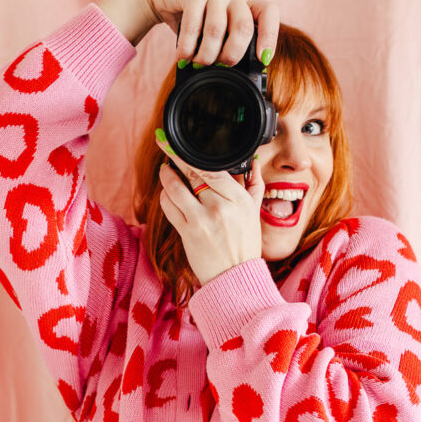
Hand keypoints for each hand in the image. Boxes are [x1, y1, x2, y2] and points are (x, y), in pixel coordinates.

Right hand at [97, 0, 279, 63]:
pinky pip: (194, 25)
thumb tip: (236, 76)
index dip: (270, 36)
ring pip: (217, 29)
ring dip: (205, 55)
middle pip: (243, 27)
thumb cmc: (190, 17)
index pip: (268, 12)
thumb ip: (225, 43)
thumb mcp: (212, 29)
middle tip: (219, 66)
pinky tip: (182, 56)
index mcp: (243, 3)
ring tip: (196, 64)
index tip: (264, 59)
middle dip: (231, 55)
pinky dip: (187, 47)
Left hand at [156, 132, 265, 285]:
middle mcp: (220, 208)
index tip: (179, 144)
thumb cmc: (245, 245)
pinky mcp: (186, 232)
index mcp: (238, 200)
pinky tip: (167, 192)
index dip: (192, 155)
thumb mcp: (255, 213)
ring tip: (165, 170)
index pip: (212, 169)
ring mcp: (201, 220)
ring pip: (175, 189)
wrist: (234, 276)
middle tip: (166, 147)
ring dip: (166, 176)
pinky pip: (168, 207)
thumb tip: (252, 162)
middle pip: (191, 175)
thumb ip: (254, 185)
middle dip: (175, 159)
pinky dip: (165, 196)